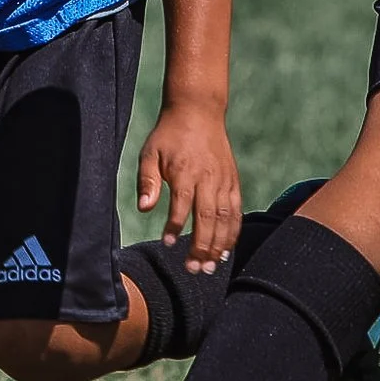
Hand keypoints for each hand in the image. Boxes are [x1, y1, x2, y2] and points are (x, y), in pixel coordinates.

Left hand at [136, 100, 242, 272]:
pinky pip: (236, 211)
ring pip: (225, 218)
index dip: (175, 226)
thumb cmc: (169, 134)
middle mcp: (209, 178)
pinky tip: (226, 249)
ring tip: (211, 266)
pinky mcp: (233, 181)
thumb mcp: (150, 152)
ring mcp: (224, 180)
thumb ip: (147, 181)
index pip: (182, 204)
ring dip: (219, 245)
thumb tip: (143, 209)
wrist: (199, 111)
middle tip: (195, 269)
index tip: (167, 243)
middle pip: (208, 218)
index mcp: (186, 171)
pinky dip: (233, 232)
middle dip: (202, 246)